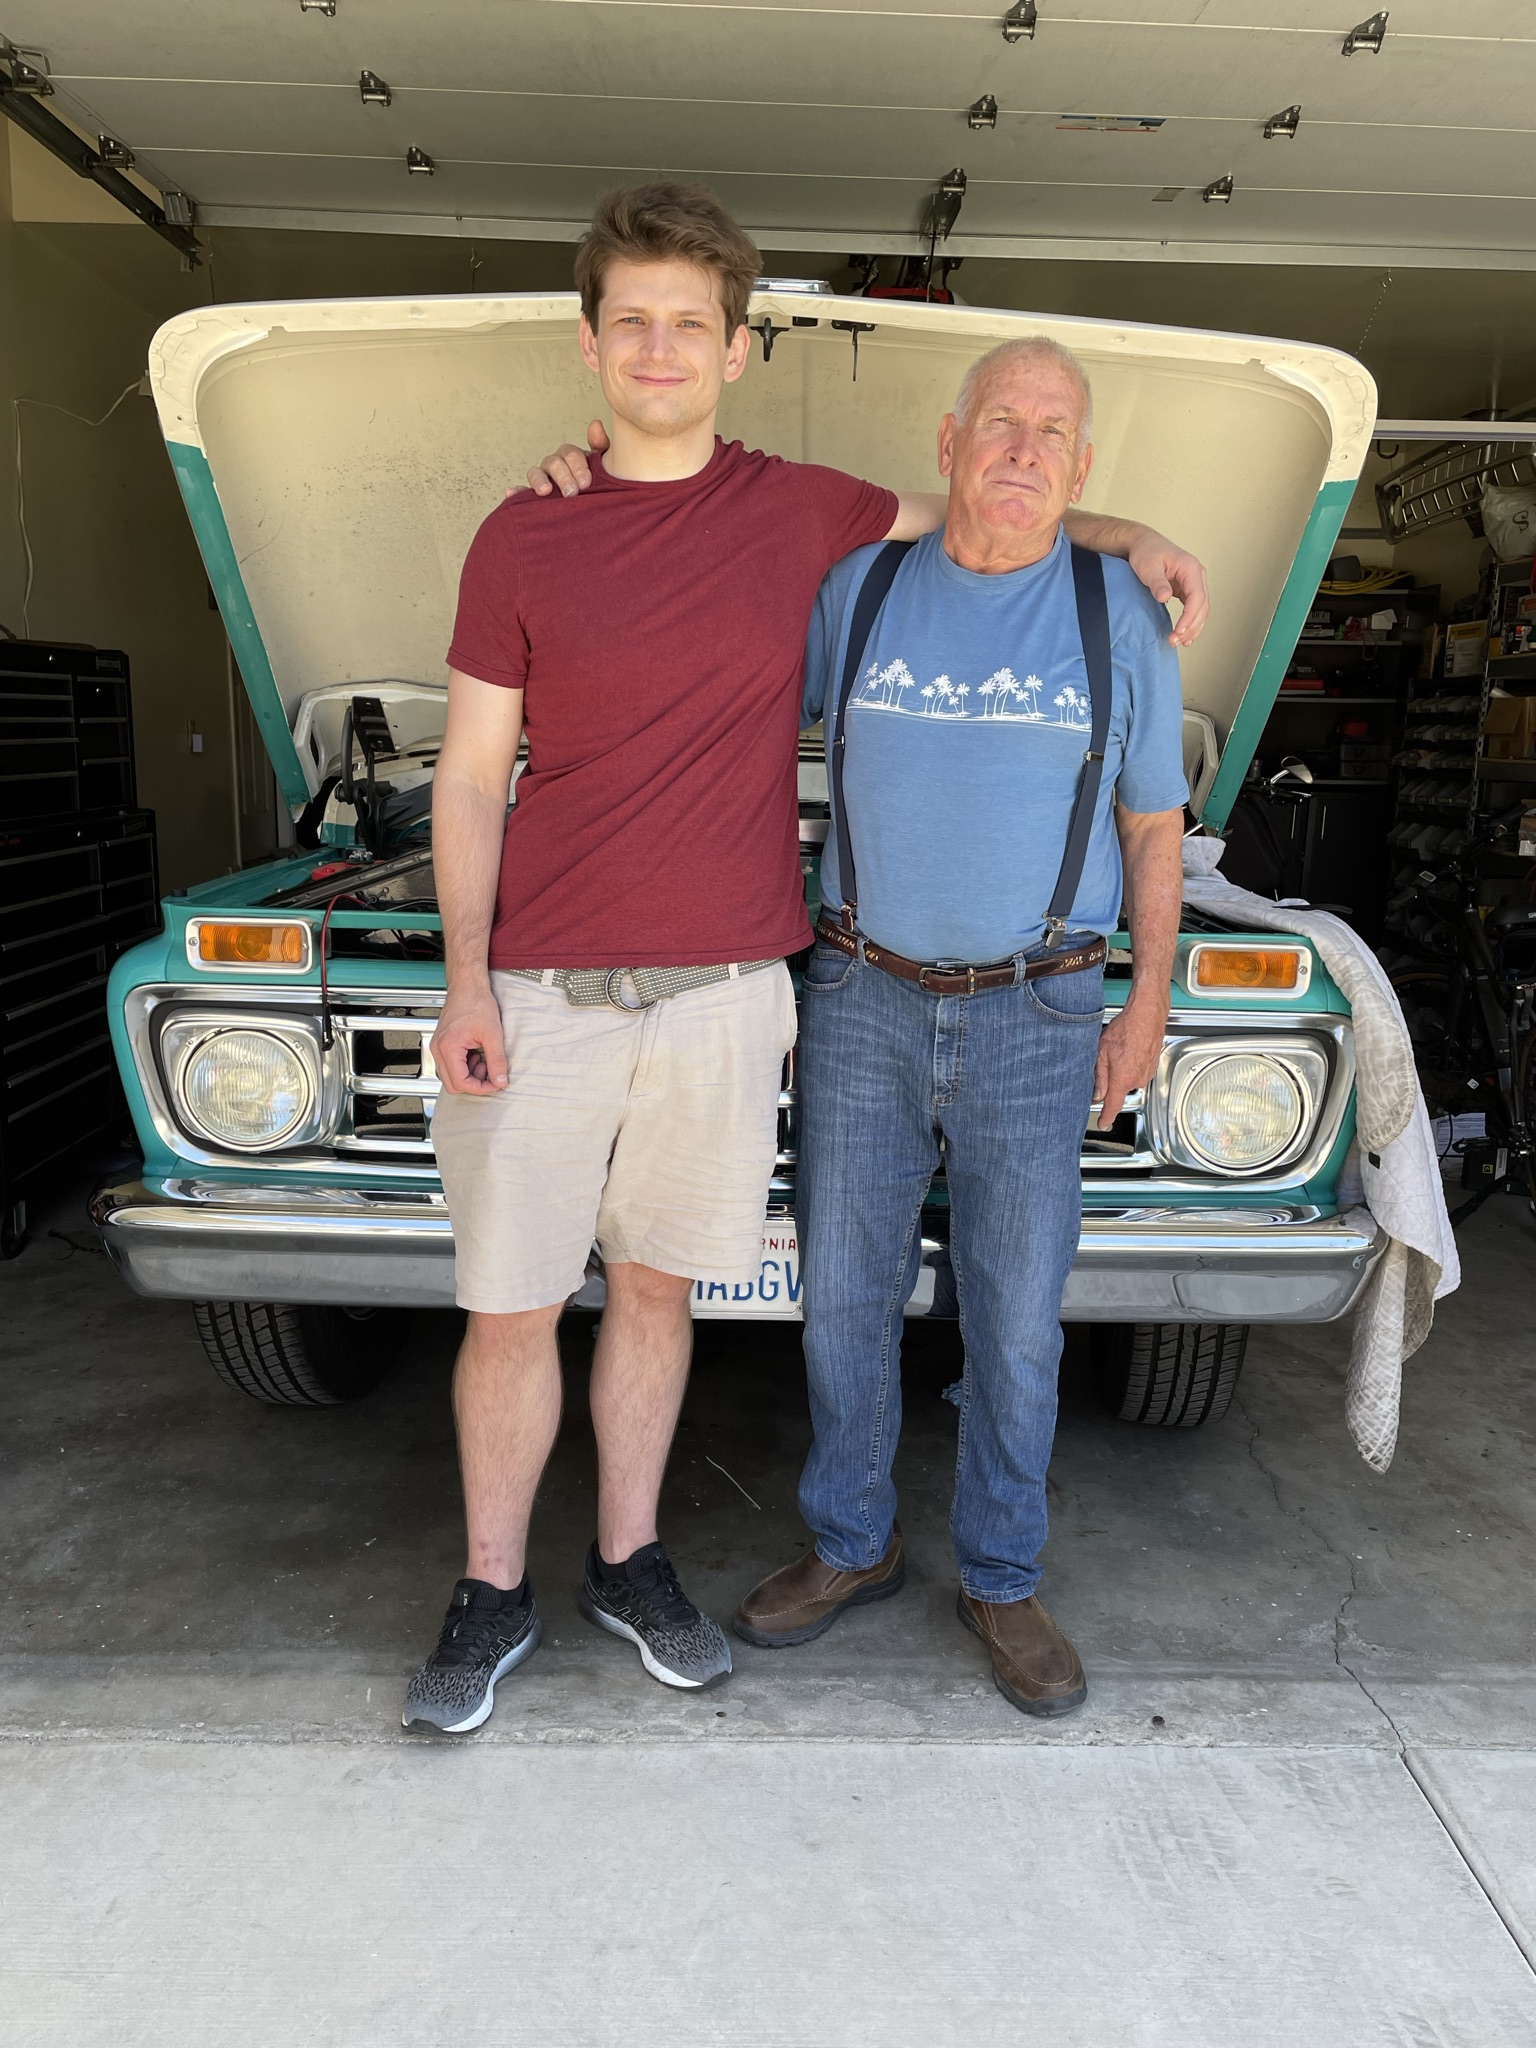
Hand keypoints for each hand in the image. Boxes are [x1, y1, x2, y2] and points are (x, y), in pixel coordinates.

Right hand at [431, 983, 507, 1095]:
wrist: (467, 987)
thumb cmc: (476, 1003)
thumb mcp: (493, 1034)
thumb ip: (497, 1061)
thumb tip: (500, 1080)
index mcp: (448, 1047)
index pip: (460, 1082)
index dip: (480, 1088)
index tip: (495, 1084)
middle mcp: (438, 1049)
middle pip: (452, 1084)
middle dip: (474, 1083)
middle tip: (490, 1073)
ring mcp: (438, 1047)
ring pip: (451, 1076)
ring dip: (470, 1074)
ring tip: (485, 1060)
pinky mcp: (442, 1045)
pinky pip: (451, 1066)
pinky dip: (466, 1066)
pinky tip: (478, 1055)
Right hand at [521, 419, 608, 498]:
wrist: (591, 498)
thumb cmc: (595, 479)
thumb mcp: (602, 463)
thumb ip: (600, 445)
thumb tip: (595, 424)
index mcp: (569, 455)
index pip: (570, 454)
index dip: (577, 467)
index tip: (586, 483)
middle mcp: (554, 464)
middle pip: (553, 464)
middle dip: (563, 478)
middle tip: (573, 493)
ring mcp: (542, 478)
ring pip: (536, 473)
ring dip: (539, 481)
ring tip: (545, 491)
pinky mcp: (534, 494)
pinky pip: (522, 491)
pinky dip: (516, 492)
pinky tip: (511, 493)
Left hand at [1092, 990, 1166, 1128]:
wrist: (1146, 1015)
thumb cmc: (1125, 1029)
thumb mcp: (1101, 1053)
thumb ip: (1099, 1077)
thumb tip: (1097, 1094)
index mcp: (1122, 1080)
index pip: (1113, 1106)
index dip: (1106, 1118)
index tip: (1102, 1123)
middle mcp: (1137, 1080)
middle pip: (1119, 1089)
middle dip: (1111, 1079)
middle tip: (1107, 1059)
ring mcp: (1147, 1073)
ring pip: (1128, 1078)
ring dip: (1122, 1069)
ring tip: (1120, 1050)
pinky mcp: (1152, 1065)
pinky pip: (1138, 1070)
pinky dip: (1132, 1062)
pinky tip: (1129, 1048)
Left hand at [1126, 530, 1208, 647]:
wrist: (1144, 545)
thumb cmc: (1146, 552)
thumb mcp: (1148, 566)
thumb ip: (1157, 582)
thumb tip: (1165, 597)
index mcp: (1190, 568)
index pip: (1197, 596)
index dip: (1190, 616)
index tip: (1178, 630)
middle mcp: (1197, 575)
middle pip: (1202, 606)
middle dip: (1190, 626)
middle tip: (1174, 640)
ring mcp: (1193, 583)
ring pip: (1201, 610)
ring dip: (1192, 628)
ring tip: (1178, 642)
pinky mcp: (1187, 590)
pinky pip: (1194, 609)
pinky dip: (1190, 623)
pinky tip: (1185, 636)